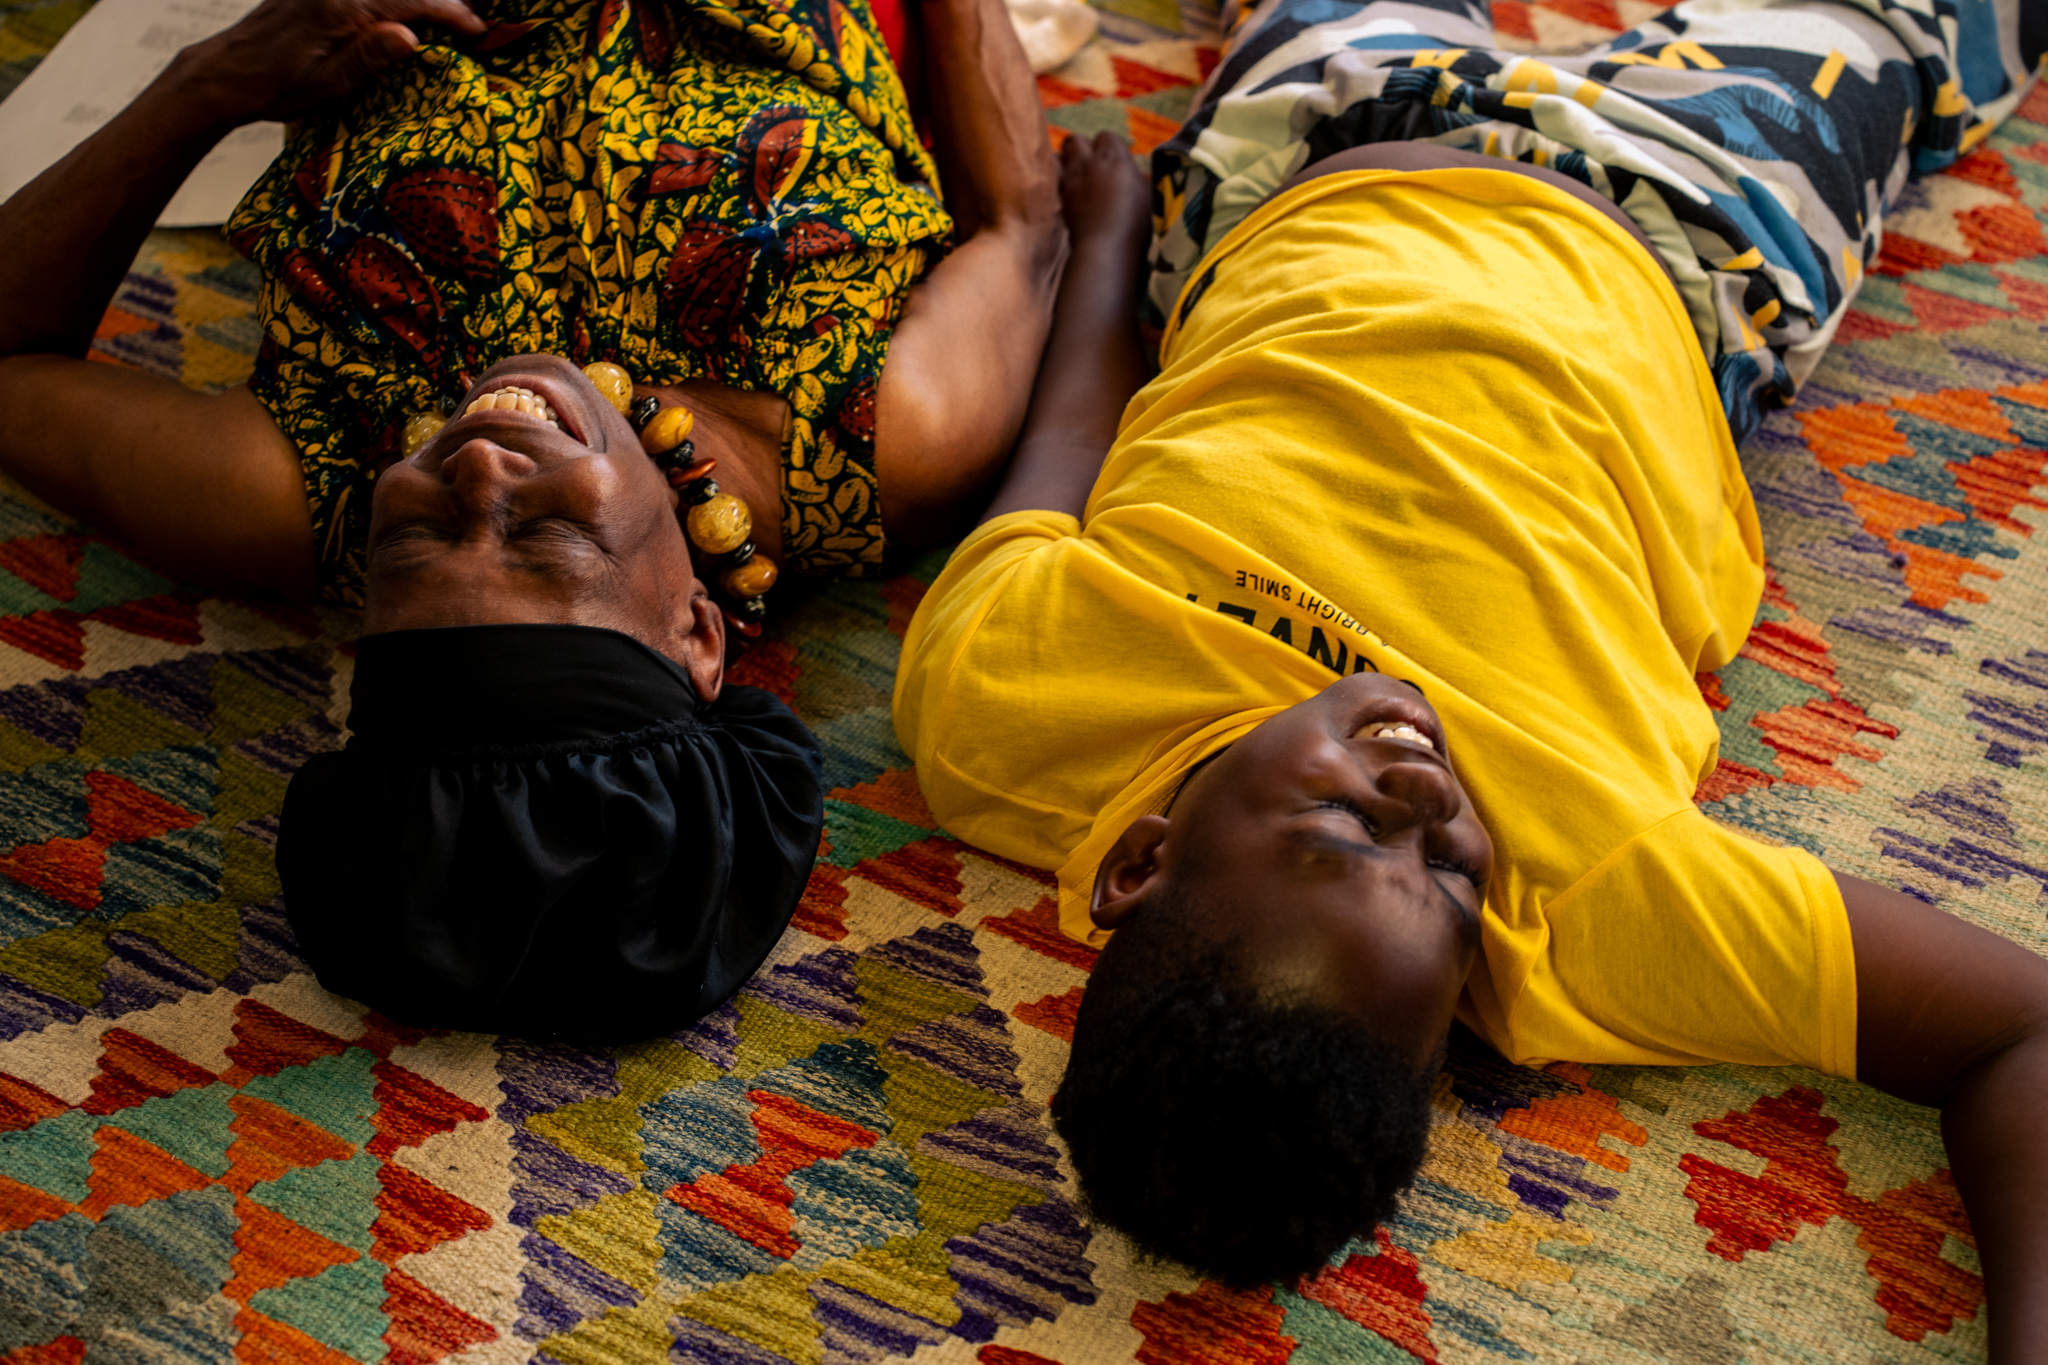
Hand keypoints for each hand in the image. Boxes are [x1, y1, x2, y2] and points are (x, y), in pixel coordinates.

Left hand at [167, 0, 486, 126]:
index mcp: (338, 7)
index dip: (449, 12)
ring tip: (449, 13)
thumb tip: (411, 35)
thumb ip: (368, 56)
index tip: (478, 28)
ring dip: (418, 0)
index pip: (408, 1)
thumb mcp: (326, 83)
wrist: (224, 73)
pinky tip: (406, 12)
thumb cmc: (273, 86)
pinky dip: (394, 1)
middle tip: (474, 18)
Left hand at [1057, 131, 1150, 258]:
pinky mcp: (1058, 200)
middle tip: (1092, 165)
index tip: (1117, 162)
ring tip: (1076, 176)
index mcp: (1113, 157)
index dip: (1111, 148)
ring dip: (1065, 163)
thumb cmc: (1135, 222)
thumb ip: (1139, 181)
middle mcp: (1087, 163)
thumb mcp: (1148, 197)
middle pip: (1075, 141)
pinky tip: (1068, 193)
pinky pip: (1052, 179)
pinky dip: (1058, 182)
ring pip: (1057, 156)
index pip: (1107, 137)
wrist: (1106, 250)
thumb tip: (1140, 176)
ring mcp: (1069, 180)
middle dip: (1081, 149)